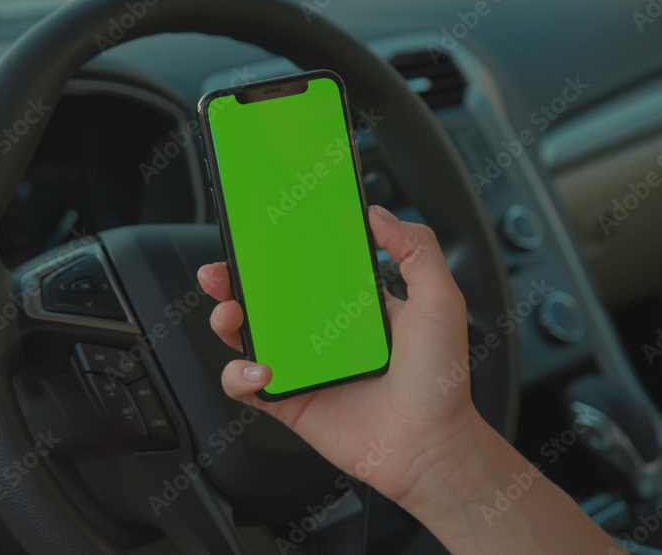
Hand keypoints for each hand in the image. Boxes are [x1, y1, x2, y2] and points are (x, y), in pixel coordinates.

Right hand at [197, 205, 482, 503]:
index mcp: (349, 303)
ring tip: (230, 315)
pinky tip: (260, 370)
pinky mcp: (287, 400)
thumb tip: (378, 214)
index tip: (257, 232)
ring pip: (244, 335)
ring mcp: (300, 365)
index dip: (275, 250)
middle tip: (222, 270)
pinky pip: (245, 384)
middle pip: (261, 297)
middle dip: (232, 279)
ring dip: (225, 319)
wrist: (430, 446)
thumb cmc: (439, 380)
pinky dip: (239, 374)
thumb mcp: (439, 300)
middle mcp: (319, 331)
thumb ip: (417, 249)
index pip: (303, 266)